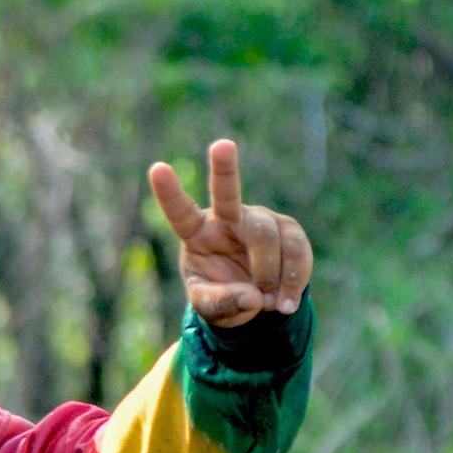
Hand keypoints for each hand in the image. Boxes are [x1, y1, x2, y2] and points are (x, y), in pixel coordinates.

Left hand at [149, 138, 312, 328]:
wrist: (257, 301)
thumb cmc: (222, 296)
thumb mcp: (210, 307)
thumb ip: (222, 303)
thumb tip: (252, 297)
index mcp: (197, 233)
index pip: (180, 212)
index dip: (169, 193)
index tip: (157, 168)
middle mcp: (227, 219)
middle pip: (228, 195)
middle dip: (224, 168)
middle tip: (221, 145)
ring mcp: (259, 220)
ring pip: (266, 236)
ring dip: (270, 275)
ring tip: (270, 305)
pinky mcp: (288, 230)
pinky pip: (295, 249)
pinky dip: (293, 280)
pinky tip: (286, 302)